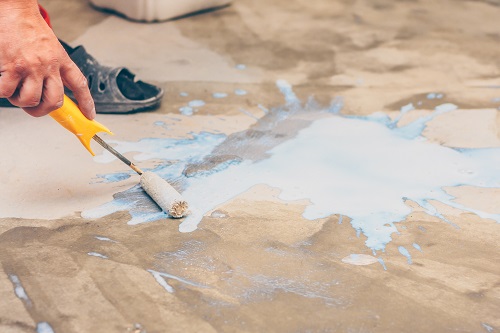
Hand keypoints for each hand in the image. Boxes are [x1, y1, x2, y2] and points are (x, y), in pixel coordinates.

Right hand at [0, 0, 94, 118]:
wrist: (13, 8)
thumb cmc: (28, 26)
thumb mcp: (50, 45)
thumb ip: (52, 65)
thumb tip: (48, 87)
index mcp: (60, 59)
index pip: (79, 84)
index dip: (86, 102)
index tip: (89, 114)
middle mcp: (48, 65)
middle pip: (54, 101)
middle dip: (43, 110)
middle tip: (34, 107)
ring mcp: (30, 67)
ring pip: (29, 100)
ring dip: (19, 100)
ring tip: (14, 89)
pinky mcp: (11, 67)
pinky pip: (6, 92)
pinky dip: (2, 91)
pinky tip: (1, 82)